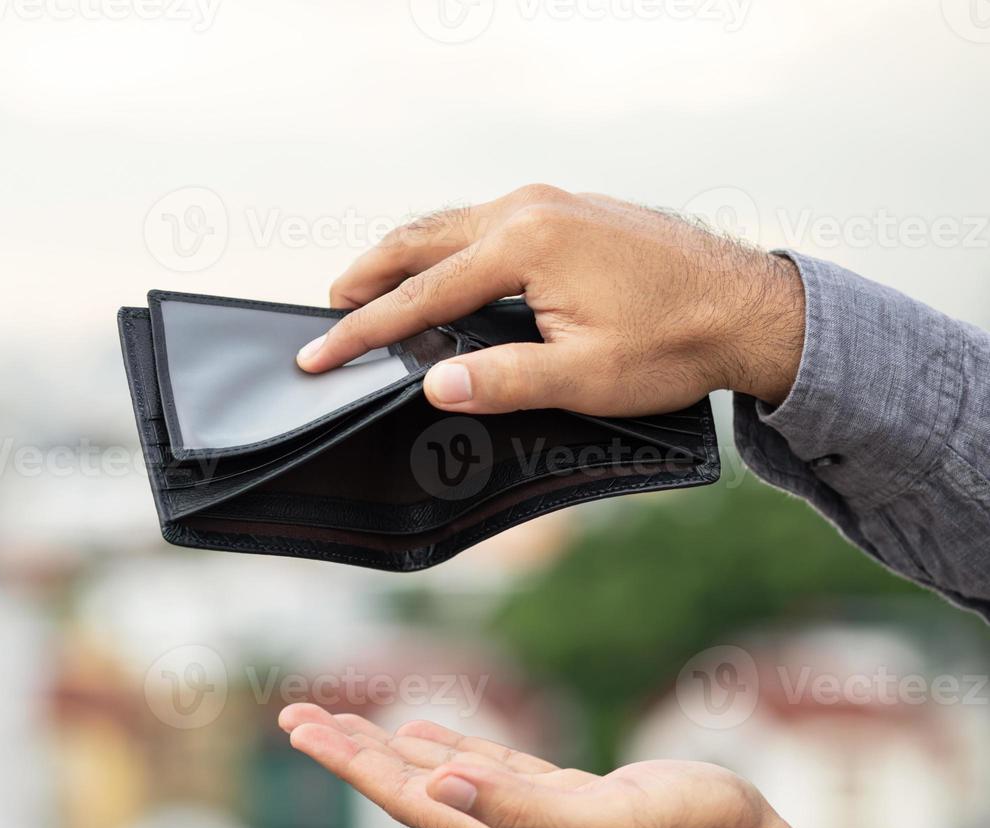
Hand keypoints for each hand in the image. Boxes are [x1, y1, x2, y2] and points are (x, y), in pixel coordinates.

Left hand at [278, 703, 810, 827]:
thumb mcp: (603, 819)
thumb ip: (521, 804)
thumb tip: (440, 781)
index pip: (410, 801)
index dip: (354, 768)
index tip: (305, 733)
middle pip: (410, 790)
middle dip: (351, 754)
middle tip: (295, 719)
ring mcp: (532, 819)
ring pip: (441, 777)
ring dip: (387, 751)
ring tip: (339, 725)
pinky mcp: (560, 799)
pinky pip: (485, 770)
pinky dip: (447, 749)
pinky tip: (422, 736)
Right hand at [296, 185, 805, 413]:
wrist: (749, 306)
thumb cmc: (673, 342)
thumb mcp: (584, 376)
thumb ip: (503, 380)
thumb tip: (433, 385)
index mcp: (525, 244)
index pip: (421, 292)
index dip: (364, 329)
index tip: (320, 353)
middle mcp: (530, 208)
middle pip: (421, 238)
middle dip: (368, 274)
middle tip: (328, 308)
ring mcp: (549, 201)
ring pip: (450, 223)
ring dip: (405, 255)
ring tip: (368, 284)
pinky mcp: (566, 208)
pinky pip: (482, 221)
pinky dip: (445, 245)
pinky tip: (440, 268)